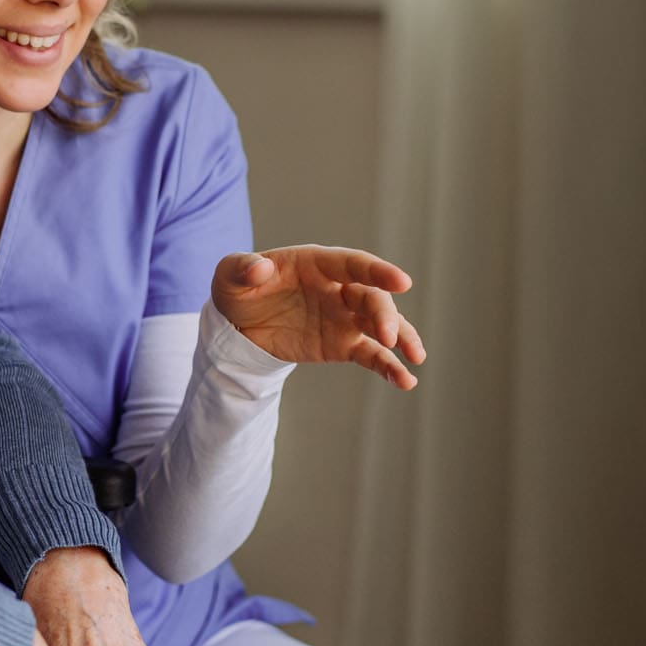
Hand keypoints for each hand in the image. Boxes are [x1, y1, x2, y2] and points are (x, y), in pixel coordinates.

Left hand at [211, 245, 425, 389]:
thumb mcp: (229, 276)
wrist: (237, 324)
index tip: (403, 281)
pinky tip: (405, 381)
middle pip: (372, 298)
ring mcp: (344, 317)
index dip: (378, 271)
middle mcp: (338, 288)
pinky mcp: (342, 345)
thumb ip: (242, 269)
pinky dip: (389, 367)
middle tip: (387, 337)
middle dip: (385, 315)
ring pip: (381, 325)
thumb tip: (260, 269)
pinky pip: (371, 355)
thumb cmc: (239, 288)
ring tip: (416, 360)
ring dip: (401, 338)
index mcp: (317, 264)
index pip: (353, 264)